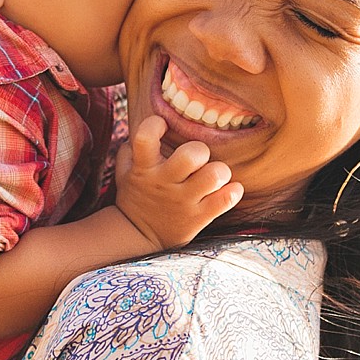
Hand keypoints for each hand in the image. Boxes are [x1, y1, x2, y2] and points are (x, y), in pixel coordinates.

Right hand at [112, 115, 245, 248]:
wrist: (138, 236)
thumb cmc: (137, 196)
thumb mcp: (125, 173)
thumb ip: (132, 149)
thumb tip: (146, 122)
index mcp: (144, 168)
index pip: (145, 137)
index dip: (155, 124)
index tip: (163, 126)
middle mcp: (165, 183)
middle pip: (192, 155)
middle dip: (200, 150)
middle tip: (199, 158)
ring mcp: (183, 201)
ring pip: (214, 175)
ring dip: (220, 171)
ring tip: (216, 175)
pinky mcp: (198, 218)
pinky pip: (226, 200)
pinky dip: (233, 191)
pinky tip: (230, 189)